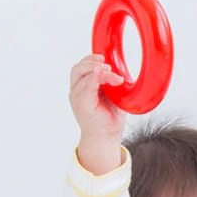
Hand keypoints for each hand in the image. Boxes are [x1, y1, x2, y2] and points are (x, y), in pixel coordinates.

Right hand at [69, 53, 126, 174]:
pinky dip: (94, 79)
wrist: (106, 137)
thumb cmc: (109, 118)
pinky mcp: (83, 105)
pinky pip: (85, 88)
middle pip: (77, 69)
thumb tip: (120, 69)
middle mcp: (77, 91)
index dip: (92, 60)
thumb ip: (111, 82)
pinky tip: (104, 75)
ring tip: (109, 71)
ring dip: (96, 69)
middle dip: (91, 62)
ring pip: (81, 75)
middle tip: (107, 64)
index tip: (105, 59)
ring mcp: (77, 98)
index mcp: (82, 87)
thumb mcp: (113, 95)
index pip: (82, 68)